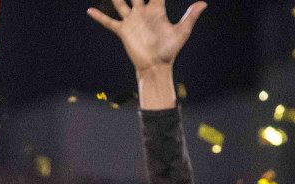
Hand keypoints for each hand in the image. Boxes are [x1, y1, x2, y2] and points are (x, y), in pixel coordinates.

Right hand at [86, 0, 205, 72]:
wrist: (156, 66)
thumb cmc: (170, 50)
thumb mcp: (182, 31)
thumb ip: (190, 16)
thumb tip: (203, 3)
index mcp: (157, 10)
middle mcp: (142, 12)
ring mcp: (132, 20)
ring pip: (121, 3)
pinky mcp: (123, 31)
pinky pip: (110, 22)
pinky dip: (100, 17)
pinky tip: (90, 11)